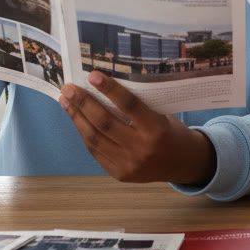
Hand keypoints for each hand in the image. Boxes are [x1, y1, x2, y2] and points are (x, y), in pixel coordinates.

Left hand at [59, 71, 216, 185]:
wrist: (183, 164)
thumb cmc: (172, 132)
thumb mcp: (162, 115)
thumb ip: (137, 108)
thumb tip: (105, 89)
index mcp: (157, 129)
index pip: (129, 106)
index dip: (110, 89)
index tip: (92, 75)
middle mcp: (141, 148)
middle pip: (105, 122)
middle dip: (83, 103)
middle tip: (68, 88)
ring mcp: (129, 164)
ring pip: (94, 138)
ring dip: (77, 118)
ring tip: (65, 101)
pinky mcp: (119, 174)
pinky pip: (96, 151)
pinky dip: (85, 133)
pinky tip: (77, 119)